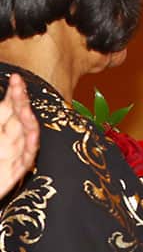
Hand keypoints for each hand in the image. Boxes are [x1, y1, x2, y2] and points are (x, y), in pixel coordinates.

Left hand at [0, 74, 38, 198]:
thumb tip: (3, 104)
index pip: (9, 109)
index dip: (14, 94)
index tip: (16, 78)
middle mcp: (7, 142)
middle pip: (19, 118)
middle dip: (20, 102)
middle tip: (19, 87)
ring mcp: (12, 157)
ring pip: (26, 135)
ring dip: (27, 120)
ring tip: (25, 106)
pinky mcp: (15, 173)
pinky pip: (27, 157)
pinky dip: (30, 145)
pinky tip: (31, 133)